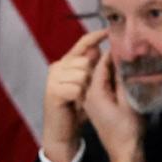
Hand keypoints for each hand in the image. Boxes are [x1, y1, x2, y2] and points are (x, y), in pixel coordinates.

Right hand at [42, 29, 108, 161]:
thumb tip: (100, 51)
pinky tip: (77, 104)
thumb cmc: (76, 107)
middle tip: (88, 92)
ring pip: (82, 74)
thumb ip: (92, 69)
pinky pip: (76, 88)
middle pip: (85, 61)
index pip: (82, 43)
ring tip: (82, 99)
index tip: (109, 31)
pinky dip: (80, 97)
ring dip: (86, 89)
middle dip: (93, 76)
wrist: (62, 130)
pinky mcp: (53, 91)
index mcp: (67, 62)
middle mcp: (58, 66)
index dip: (95, 37)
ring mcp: (53, 78)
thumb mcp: (88, 86)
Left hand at [84, 49, 145, 161]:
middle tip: (123, 49)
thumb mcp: (129, 101)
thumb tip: (121, 62)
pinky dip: (107, 80)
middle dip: (108, 59)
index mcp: (94, 93)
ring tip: (122, 61)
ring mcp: (91, 102)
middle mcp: (88, 95)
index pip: (100, 65)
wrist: (124, 151)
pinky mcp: (96, 107)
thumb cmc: (128, 129)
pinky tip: (118, 78)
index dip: (111, 53)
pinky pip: (99, 87)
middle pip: (96, 70)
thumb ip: (122, 80)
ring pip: (97, 79)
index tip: (121, 43)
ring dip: (108, 69)